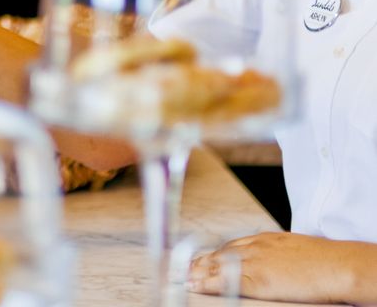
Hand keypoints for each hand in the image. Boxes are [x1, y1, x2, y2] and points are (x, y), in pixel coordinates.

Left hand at [188, 231, 376, 302]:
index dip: (213, 254)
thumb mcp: (296, 248)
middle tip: (183, 268)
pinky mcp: (260, 279)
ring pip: (218, 265)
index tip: (199, 259)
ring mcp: (256, 262)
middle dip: (200, 262)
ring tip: (183, 277)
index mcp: (266, 239)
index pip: (231, 246)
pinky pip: (228, 280)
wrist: (340, 265)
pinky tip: (196, 285)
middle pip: (220, 254)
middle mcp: (256, 247)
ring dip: (199, 271)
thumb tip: (274, 258)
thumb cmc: (326, 259)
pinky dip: (209, 283)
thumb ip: (278, 251)